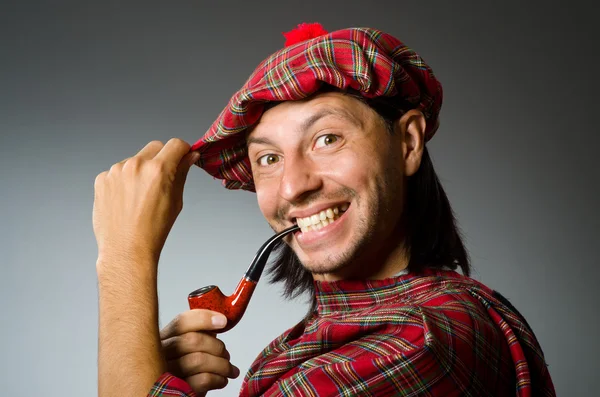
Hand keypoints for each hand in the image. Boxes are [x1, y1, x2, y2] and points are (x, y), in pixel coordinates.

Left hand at [93, 139, 198, 268]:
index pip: (176, 144)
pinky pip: (119, 171)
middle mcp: (136, 165)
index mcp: (158, 170)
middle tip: (163, 178)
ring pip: (136, 159)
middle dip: (163, 157)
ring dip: (142, 170)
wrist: (126, 249)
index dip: (183, 150)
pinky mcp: (102, 179)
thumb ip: (182, 174)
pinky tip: (127, 199)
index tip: (183, 156)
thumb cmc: (153, 231)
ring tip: (141, 195)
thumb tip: (189, 157)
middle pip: (155, 147)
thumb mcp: (176, 201)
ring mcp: (116, 171)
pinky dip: (125, 180)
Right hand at [161, 310, 240, 395]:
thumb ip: (198, 334)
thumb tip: (219, 322)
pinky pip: (203, 380)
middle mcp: (158, 354)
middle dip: (217, 346)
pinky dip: (219, 379)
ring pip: (199, 360)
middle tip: (226, 355)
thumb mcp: (186, 349)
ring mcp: (165, 373)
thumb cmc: (183, 371)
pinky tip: (222, 380)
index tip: (223, 321)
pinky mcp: (175, 391)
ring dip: (222, 364)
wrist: (175, 395)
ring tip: (229, 370)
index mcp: (163, 338)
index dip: (204, 318)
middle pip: (192, 340)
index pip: (181, 321)